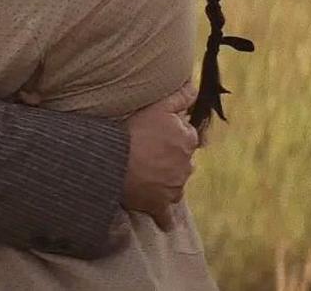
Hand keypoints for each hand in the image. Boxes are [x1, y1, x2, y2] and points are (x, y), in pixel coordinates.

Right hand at [121, 82, 199, 230]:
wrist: (113, 160)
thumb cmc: (133, 130)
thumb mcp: (158, 105)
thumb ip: (181, 96)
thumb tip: (196, 88)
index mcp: (188, 140)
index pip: (187, 137)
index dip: (173, 135)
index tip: (158, 135)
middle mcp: (186, 165)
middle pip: (183, 162)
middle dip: (172, 160)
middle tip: (150, 154)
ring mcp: (174, 188)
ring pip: (176, 186)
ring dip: (166, 183)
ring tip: (147, 177)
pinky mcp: (159, 206)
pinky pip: (166, 217)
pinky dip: (165, 219)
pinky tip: (163, 221)